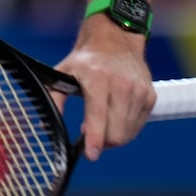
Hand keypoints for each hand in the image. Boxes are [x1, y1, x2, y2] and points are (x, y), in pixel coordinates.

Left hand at [53, 17, 155, 160]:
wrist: (115, 40)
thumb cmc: (85, 60)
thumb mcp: (63, 72)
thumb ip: (55, 98)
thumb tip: (46, 123)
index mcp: (99, 80)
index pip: (98, 117)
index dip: (94, 140)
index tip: (90, 155)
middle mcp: (122, 86)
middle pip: (115, 132)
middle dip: (102, 142)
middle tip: (89, 135)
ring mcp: (139, 92)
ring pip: (127, 133)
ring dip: (113, 137)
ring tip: (101, 125)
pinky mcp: (150, 96)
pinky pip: (138, 126)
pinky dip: (125, 129)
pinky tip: (114, 117)